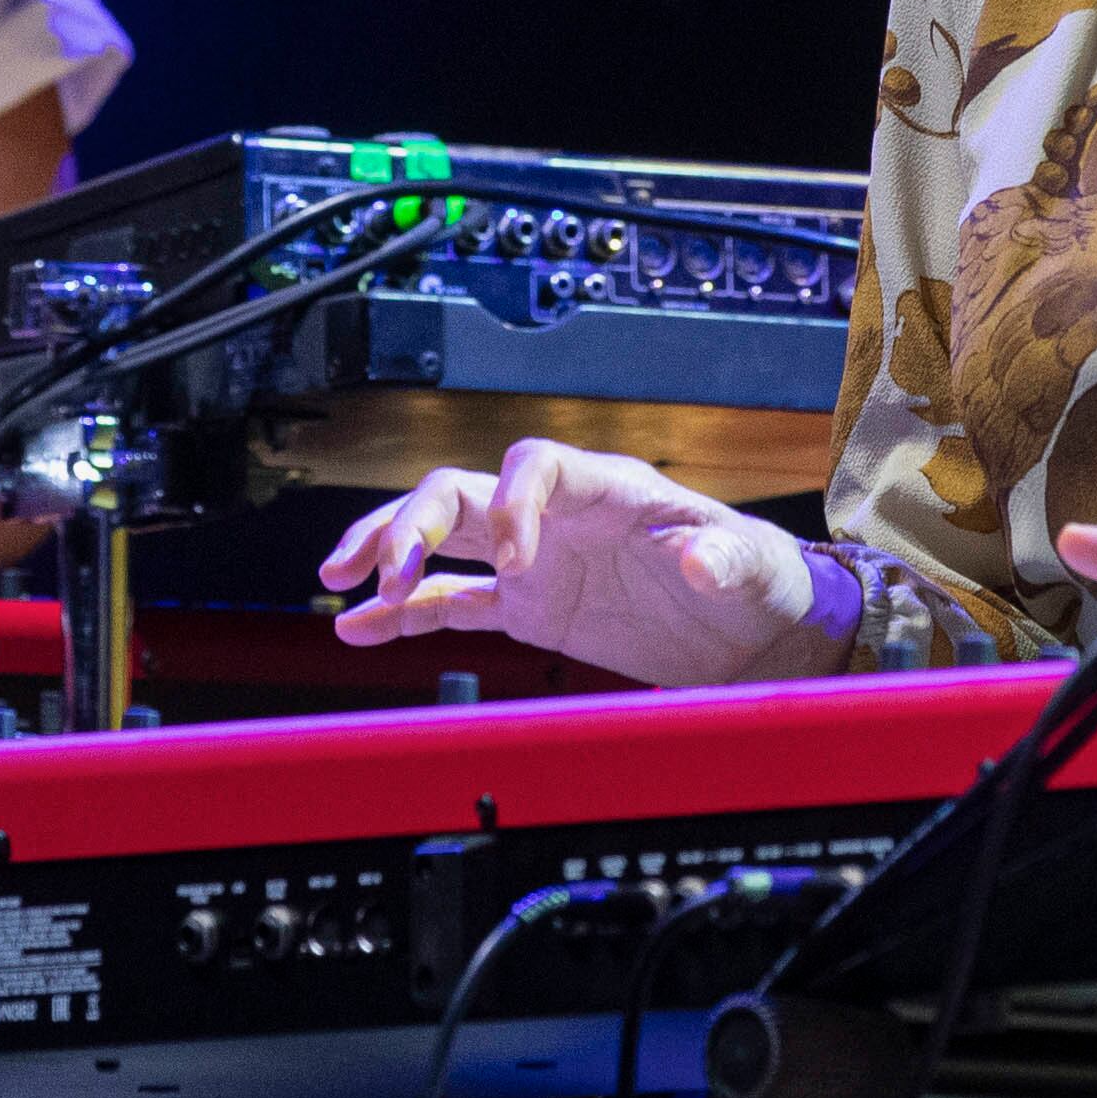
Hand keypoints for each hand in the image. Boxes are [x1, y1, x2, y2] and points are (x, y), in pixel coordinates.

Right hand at [319, 443, 829, 684]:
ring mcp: (536, 560)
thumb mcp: (751, 565)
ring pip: (443, 540)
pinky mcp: (532, 607)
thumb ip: (722, 558)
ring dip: (390, 554)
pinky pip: (455, 605)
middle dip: (411, 522)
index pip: (530, 464)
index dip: (510, 504)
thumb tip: (698, 558)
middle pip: (462, 493)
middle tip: (377, 569)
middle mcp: (556, 516)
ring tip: (338, 580)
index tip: (513, 560)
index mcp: (603, 487)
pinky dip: (405, 615)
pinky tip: (357, 626)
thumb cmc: (758, 580)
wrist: (754, 633)